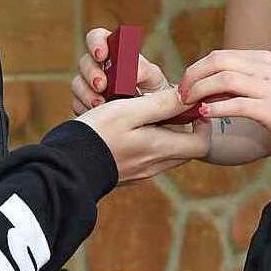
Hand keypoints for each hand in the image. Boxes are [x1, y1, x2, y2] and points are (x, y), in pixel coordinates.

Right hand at [71, 27, 171, 114]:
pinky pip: (77, 104)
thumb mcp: (154, 77)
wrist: (153, 116)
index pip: (97, 37)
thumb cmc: (154, 90)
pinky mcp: (84, 105)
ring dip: (86, 93)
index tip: (102, 55)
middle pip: (85, 61)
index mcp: (114, 52)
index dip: (96, 42)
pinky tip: (97, 114)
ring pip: (77, 83)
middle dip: (91, 72)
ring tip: (101, 104)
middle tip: (102, 85)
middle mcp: (98, 66)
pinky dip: (85, 109)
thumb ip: (145, 70)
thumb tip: (134, 71)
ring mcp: (89, 86)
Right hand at [75, 86, 210, 181]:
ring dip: (164, 134)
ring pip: (166, 152)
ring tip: (147, 114)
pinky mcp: (127, 174)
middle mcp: (155, 164)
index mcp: (161, 148)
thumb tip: (188, 96)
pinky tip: (129, 129)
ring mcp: (141, 172)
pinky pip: (148, 157)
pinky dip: (147, 142)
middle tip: (170, 106)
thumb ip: (161, 104)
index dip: (203, 124)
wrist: (67, 164)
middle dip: (184, 127)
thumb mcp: (130, 110)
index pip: (202, 144)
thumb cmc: (99, 134)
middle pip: (186, 148)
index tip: (191, 106)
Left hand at [179, 50, 270, 159]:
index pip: (220, 55)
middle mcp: (265, 68)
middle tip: (181, 94)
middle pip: (217, 62)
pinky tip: (206, 115)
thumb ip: (243, 82)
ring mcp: (270, 87)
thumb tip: (209, 88)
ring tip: (189, 104)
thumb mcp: (268, 86)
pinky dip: (216, 108)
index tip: (185, 85)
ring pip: (224, 80)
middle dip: (193, 76)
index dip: (197, 69)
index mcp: (262, 59)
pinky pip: (238, 104)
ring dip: (200, 91)